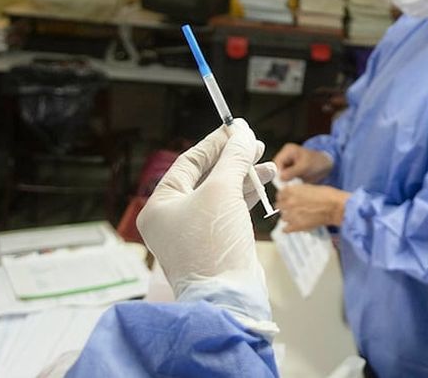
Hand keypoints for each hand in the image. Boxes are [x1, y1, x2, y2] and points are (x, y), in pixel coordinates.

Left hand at [137, 120, 274, 332]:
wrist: (227, 298)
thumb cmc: (214, 243)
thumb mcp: (223, 191)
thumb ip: (233, 158)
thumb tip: (242, 131)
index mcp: (160, 205)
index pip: (189, 162)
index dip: (215, 143)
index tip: (237, 128)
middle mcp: (172, 218)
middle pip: (205, 176)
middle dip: (233, 159)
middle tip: (255, 144)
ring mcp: (193, 233)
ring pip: (220, 194)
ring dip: (244, 176)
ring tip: (267, 165)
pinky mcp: (213, 243)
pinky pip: (228, 211)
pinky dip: (246, 196)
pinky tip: (264, 183)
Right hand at [273, 143, 333, 182]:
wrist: (326, 166)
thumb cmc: (317, 161)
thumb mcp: (305, 166)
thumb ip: (292, 171)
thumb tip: (281, 178)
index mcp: (287, 151)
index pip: (276, 163)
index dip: (278, 173)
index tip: (282, 182)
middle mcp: (285, 157)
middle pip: (276, 170)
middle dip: (282, 179)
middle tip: (289, 185)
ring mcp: (287, 165)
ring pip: (280, 177)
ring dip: (286, 182)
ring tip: (296, 183)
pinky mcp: (290, 173)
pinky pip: (285, 180)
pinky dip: (290, 184)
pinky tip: (297, 184)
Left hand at [275, 184, 349, 231]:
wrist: (335, 207)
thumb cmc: (327, 195)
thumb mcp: (309, 187)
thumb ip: (297, 191)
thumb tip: (293, 195)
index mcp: (291, 191)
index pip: (279, 194)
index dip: (284, 197)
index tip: (287, 199)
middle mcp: (288, 202)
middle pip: (278, 206)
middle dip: (285, 207)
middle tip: (293, 208)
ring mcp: (291, 215)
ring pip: (283, 217)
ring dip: (288, 217)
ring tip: (297, 217)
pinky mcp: (296, 226)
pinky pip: (285, 229)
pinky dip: (289, 228)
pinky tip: (294, 226)